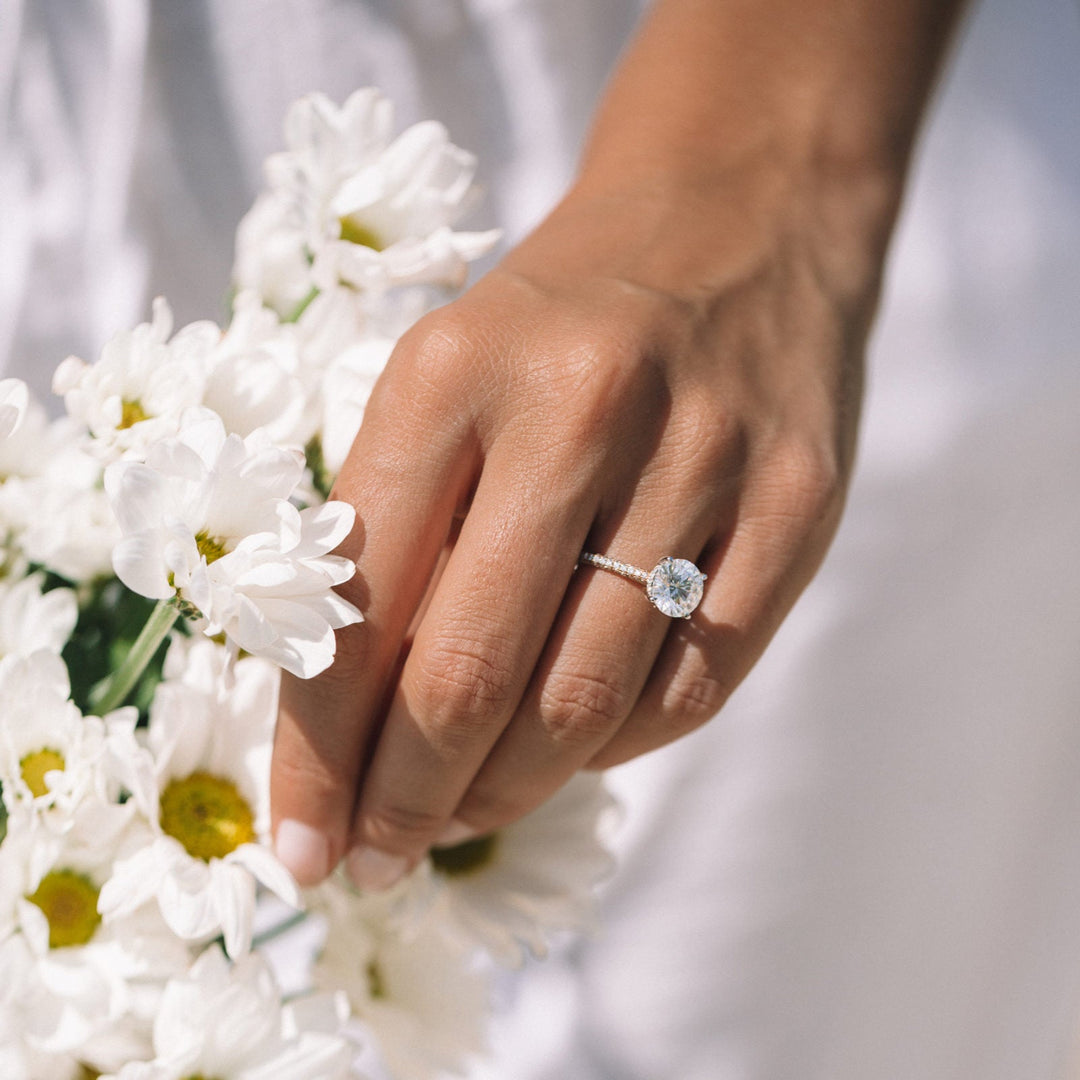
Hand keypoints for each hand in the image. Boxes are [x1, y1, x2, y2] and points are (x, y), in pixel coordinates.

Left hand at [268, 0, 961, 888]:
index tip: (302, 838)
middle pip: (469, 673)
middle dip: (406, 799)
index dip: (318, 749)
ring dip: (508, 789)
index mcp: (454, 372)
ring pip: (586, 701)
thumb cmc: (558, 321)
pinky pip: (694, 682)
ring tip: (464, 814)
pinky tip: (576, 748)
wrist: (739, 216)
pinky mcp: (798, 502)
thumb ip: (395, 537)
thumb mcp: (447, 382)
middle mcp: (580, 409)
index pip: (357, 604)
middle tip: (379, 858)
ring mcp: (705, 456)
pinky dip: (617, 745)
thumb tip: (353, 730)